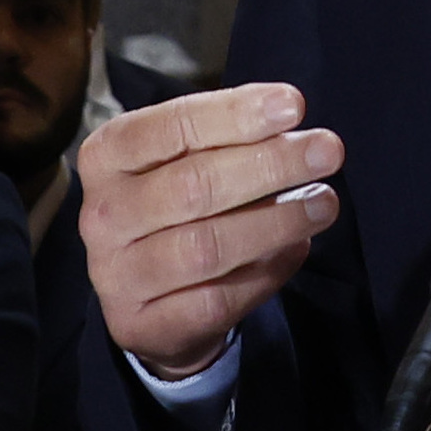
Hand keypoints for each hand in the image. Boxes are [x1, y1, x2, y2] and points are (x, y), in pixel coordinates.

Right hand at [80, 85, 341, 377]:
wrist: (152, 299)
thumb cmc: (180, 208)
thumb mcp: (191, 160)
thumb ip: (230, 138)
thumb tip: (291, 119)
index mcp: (107, 157)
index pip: (171, 126)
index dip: (235, 114)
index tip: (295, 105)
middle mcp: (102, 214)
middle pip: (193, 185)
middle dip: (270, 164)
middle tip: (328, 152)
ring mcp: (116, 275)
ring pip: (206, 247)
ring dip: (277, 222)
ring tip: (325, 203)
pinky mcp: (139, 324)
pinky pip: (215, 299)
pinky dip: (265, 272)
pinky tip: (297, 248)